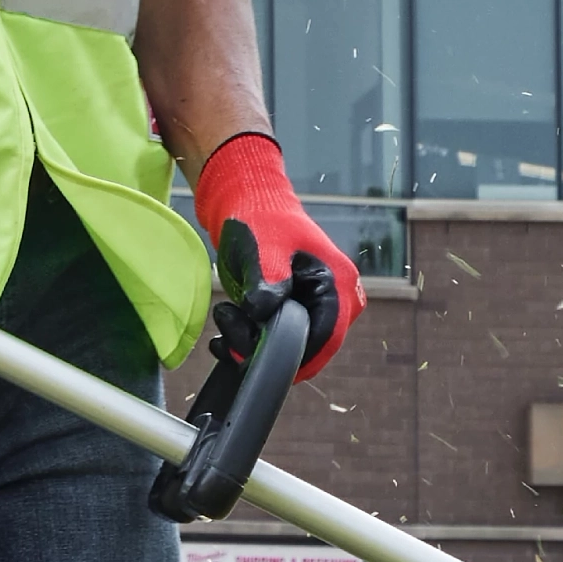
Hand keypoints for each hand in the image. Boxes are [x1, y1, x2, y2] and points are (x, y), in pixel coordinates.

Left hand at [186, 131, 362, 379]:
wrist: (248, 202)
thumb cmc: (261, 218)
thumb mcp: (264, 248)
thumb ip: (268, 282)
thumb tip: (263, 313)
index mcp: (339, 283)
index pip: (327, 339)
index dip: (294, 357)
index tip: (256, 359)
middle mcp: (336, 300)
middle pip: (310, 349)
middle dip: (268, 350)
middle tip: (230, 334)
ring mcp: (316, 306)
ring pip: (291, 348)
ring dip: (253, 344)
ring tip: (225, 317)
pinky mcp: (296, 310)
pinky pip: (279, 340)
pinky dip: (251, 341)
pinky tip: (223, 333)